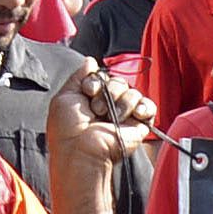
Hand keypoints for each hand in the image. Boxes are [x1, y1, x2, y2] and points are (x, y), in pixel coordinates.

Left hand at [45, 61, 154, 208]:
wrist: (82, 152)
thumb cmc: (67, 131)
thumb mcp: (64, 97)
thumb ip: (78, 76)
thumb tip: (90, 61)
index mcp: (91, 100)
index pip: (101, 78)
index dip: (95, 81)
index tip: (88, 92)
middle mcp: (108, 106)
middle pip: (118, 81)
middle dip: (108, 91)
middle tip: (96, 110)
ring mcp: (124, 115)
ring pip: (132, 91)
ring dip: (121, 102)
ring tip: (110, 119)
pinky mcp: (139, 125)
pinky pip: (148, 105)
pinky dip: (143, 107)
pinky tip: (134, 114)